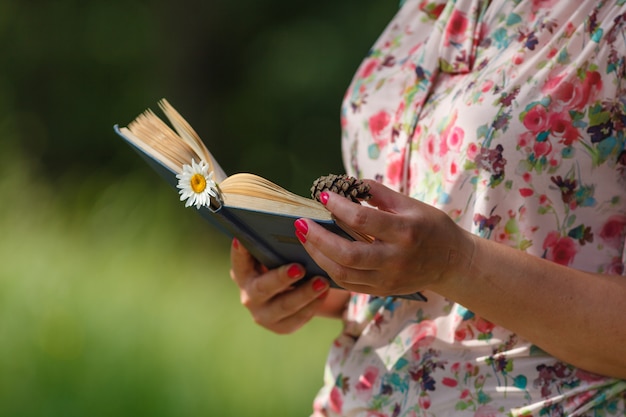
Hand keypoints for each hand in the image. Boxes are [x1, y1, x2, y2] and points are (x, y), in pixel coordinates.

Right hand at [229, 238, 347, 333]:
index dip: (239, 253)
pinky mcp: (280, 327)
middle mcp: (249, 295)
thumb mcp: (279, 255)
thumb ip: (278, 246)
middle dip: (281, 278)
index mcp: (243, 273)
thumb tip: (295, 227)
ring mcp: (263, 314)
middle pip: (262, 288)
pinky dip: (312, 306)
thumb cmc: (287, 263)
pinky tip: (325, 294)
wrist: (300, 291)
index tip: (242, 240)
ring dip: (304, 294)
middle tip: (300, 268)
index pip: (238, 262)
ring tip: (322, 282)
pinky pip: (297, 319)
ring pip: (283, 306)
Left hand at [294, 180, 474, 296]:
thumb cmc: (430, 226)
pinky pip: (348, 284)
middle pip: (347, 254)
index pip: (363, 220)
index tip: (322, 195)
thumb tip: (345, 184)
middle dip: (318, 238)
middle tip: (300, 222)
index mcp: (405, 232)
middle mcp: (395, 259)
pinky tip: (319, 253)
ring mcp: (388, 280)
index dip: (339, 207)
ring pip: (342, 273)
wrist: (452, 262)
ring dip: (318, 255)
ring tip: (304, 237)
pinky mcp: (382, 291)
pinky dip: (329, 268)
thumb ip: (378, 193)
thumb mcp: (410, 204)